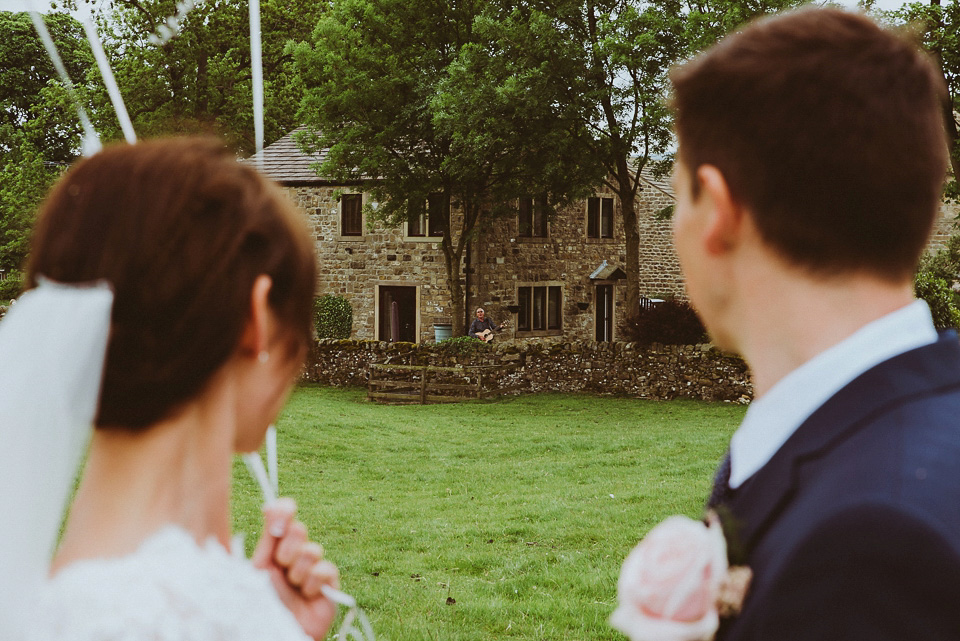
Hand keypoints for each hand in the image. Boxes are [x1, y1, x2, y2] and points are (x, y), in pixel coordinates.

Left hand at [251, 498, 338, 640]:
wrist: (277, 632)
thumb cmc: (262, 604)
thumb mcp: (259, 569)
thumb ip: (267, 539)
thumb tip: (269, 506)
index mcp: (273, 547)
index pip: (282, 515)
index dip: (284, 509)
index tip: (278, 514)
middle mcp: (293, 553)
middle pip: (299, 529)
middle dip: (288, 547)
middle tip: (281, 565)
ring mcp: (312, 566)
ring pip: (312, 549)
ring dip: (299, 570)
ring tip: (292, 587)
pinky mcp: (328, 581)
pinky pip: (325, 568)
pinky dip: (313, 582)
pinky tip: (307, 595)